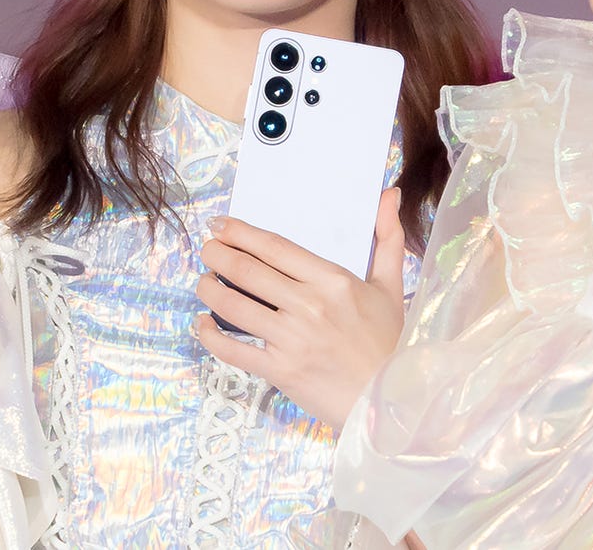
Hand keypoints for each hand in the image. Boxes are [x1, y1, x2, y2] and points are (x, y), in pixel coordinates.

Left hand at [195, 188, 407, 427]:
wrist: (389, 398)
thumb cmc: (388, 341)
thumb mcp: (390, 285)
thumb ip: (387, 237)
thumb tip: (389, 194)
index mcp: (333, 280)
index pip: (275, 247)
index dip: (240, 233)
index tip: (220, 225)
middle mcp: (309, 305)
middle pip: (247, 271)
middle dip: (217, 255)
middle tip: (205, 248)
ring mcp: (291, 339)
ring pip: (233, 306)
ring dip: (208, 289)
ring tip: (202, 280)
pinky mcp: (279, 370)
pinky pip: (233, 349)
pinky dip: (210, 335)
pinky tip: (202, 324)